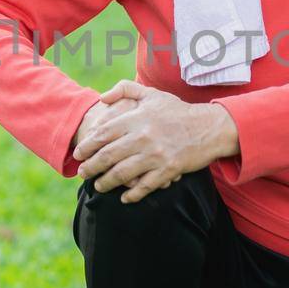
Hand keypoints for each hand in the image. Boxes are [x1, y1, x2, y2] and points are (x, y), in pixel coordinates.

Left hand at [72, 79, 238, 202]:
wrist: (209, 127)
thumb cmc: (178, 110)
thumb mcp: (152, 94)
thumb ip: (125, 89)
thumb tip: (102, 98)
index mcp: (137, 118)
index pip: (103, 134)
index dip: (87, 146)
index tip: (78, 154)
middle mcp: (143, 137)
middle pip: (108, 156)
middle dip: (91, 167)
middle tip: (83, 173)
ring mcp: (155, 155)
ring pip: (122, 173)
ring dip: (106, 183)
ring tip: (99, 186)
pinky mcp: (168, 170)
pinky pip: (144, 186)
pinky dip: (132, 194)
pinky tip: (124, 197)